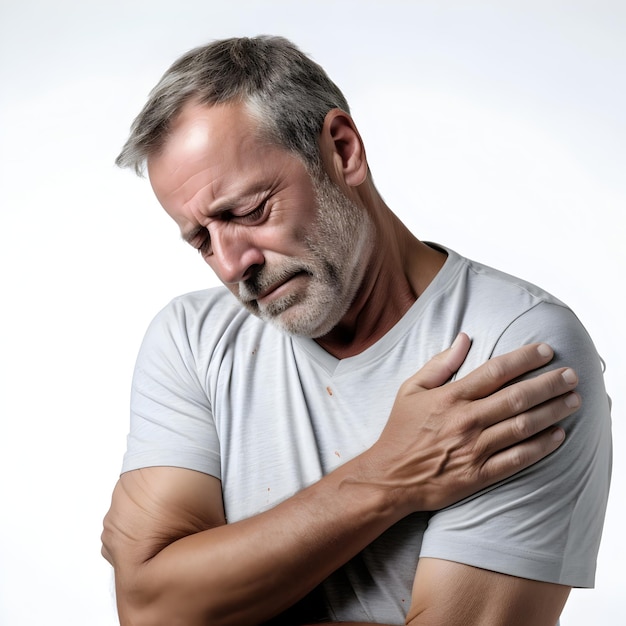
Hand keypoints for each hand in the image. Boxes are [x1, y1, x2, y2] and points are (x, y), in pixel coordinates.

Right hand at [362, 333, 577, 513]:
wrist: (390, 478)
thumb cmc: (400, 431)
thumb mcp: (410, 390)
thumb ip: (439, 364)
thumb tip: (464, 339)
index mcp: (450, 397)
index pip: (495, 371)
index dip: (523, 359)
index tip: (545, 351)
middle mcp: (466, 421)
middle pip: (517, 397)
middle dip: (549, 383)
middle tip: (572, 375)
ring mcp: (474, 449)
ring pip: (523, 426)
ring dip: (552, 411)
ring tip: (573, 400)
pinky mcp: (479, 474)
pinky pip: (517, 459)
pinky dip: (541, 447)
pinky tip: (558, 435)